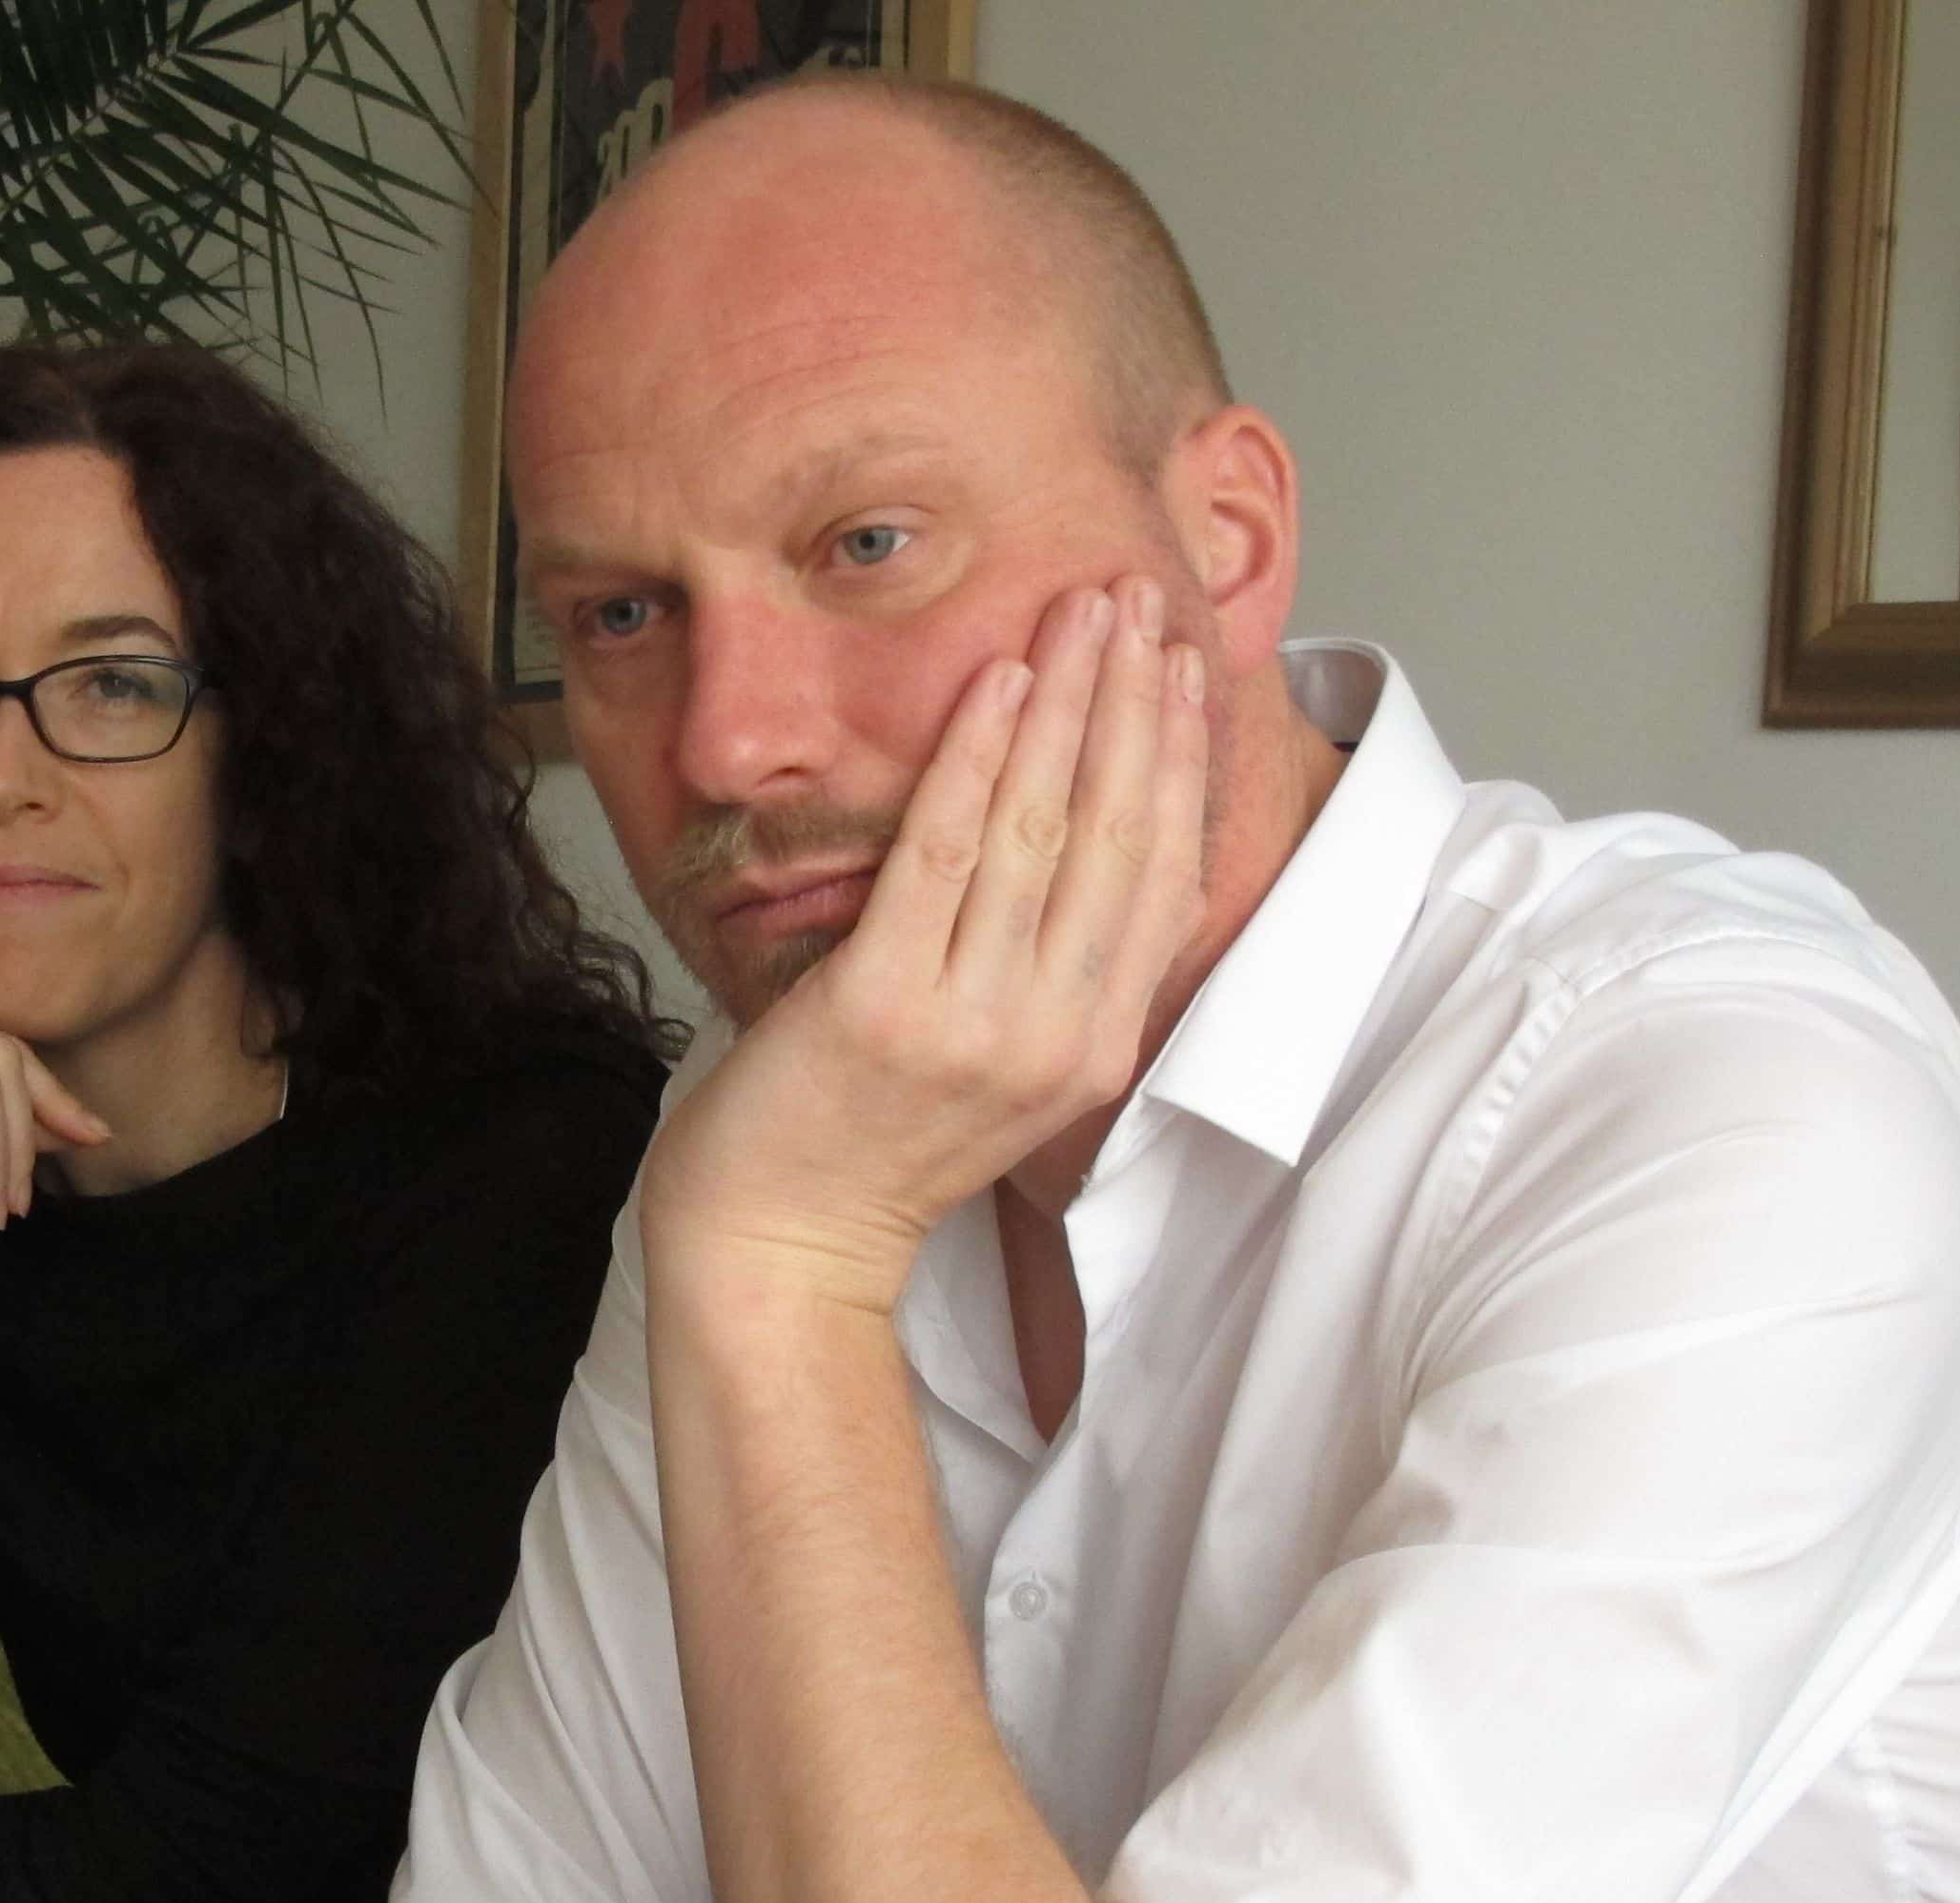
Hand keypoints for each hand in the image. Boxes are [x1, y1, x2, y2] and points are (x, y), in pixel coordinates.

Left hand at [640, 578, 1208, 1312]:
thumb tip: (1075, 849)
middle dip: (1136, 700)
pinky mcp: (886, 1003)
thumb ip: (1046, 975)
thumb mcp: (996, 1068)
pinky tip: (999, 678)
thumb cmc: (867, 1145)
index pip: (1159, 875)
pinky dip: (975, 754)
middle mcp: (1054, 1035)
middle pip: (1119, 832)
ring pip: (1043, 826)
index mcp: (1093, 1048)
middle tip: (1141, 596)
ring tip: (1082, 608)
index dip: (1177, 759)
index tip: (1181, 667)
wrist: (778, 1248)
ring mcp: (974, 1022)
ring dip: (1070, 700)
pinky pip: (944, 850)